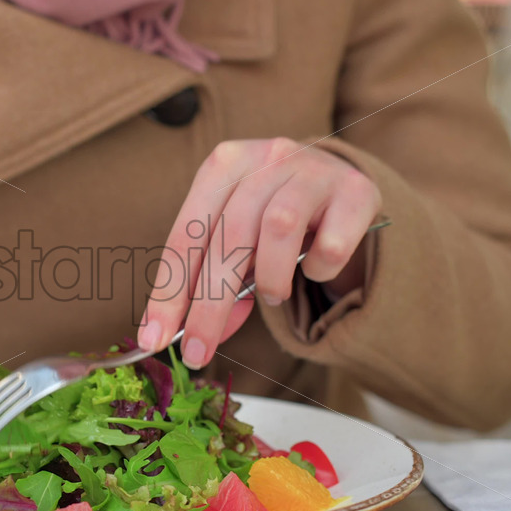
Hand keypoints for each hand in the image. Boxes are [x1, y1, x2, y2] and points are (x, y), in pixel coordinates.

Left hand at [137, 138, 381, 367]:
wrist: (342, 184)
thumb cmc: (275, 214)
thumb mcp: (238, 236)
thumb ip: (213, 278)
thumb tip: (197, 336)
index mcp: (224, 163)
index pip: (186, 235)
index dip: (168, 292)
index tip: (154, 338)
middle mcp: (266, 157)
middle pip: (228, 238)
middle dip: (209, 306)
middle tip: (197, 353)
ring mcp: (313, 169)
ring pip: (277, 230)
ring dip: (269, 280)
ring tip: (272, 295)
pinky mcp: (356, 190)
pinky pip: (331, 245)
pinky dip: (319, 270)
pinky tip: (315, 268)